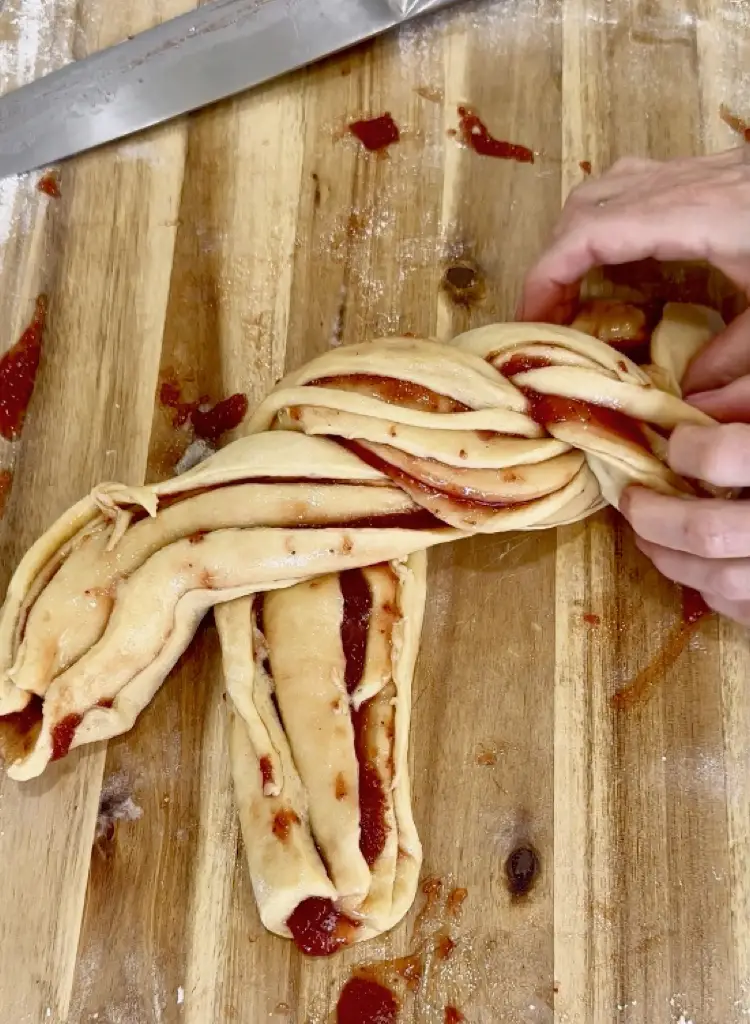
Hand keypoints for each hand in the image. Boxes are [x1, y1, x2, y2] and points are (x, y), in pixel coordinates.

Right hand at [518, 149, 749, 394]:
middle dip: (554, 259)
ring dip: (578, 234)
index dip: (547, 274)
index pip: (591, 233)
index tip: (532, 321)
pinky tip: (623, 259)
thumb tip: (687, 406)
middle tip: (549, 316)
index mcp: (700, 215)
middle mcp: (691, 183)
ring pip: (608, 186)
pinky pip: (636, 185)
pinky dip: (610, 221)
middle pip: (587, 204)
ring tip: (575, 288)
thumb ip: (737, 364)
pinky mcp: (715, 173)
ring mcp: (702, 171)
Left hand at [621, 421, 749, 624]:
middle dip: (654, 518)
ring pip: (721, 581)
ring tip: (649, 536)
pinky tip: (699, 563)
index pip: (723, 456)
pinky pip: (741, 608)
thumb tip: (687, 402)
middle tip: (632, 499)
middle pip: (706, 532)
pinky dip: (710, 588)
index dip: (687, 448)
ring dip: (671, 558)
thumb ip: (742, 391)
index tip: (674, 442)